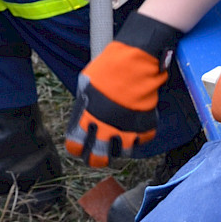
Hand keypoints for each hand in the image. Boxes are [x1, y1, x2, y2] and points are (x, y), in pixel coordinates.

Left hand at [65, 11, 179, 167]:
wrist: (135, 62)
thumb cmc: (108, 68)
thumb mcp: (85, 84)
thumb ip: (84, 104)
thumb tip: (84, 112)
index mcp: (87, 117)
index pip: (76, 145)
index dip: (76, 148)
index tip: (78, 148)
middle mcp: (105, 128)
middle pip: (98, 157)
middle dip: (96, 160)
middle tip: (97, 158)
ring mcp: (126, 129)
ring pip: (122, 153)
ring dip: (119, 149)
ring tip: (118, 143)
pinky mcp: (144, 126)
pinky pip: (142, 140)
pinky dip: (140, 136)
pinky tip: (136, 129)